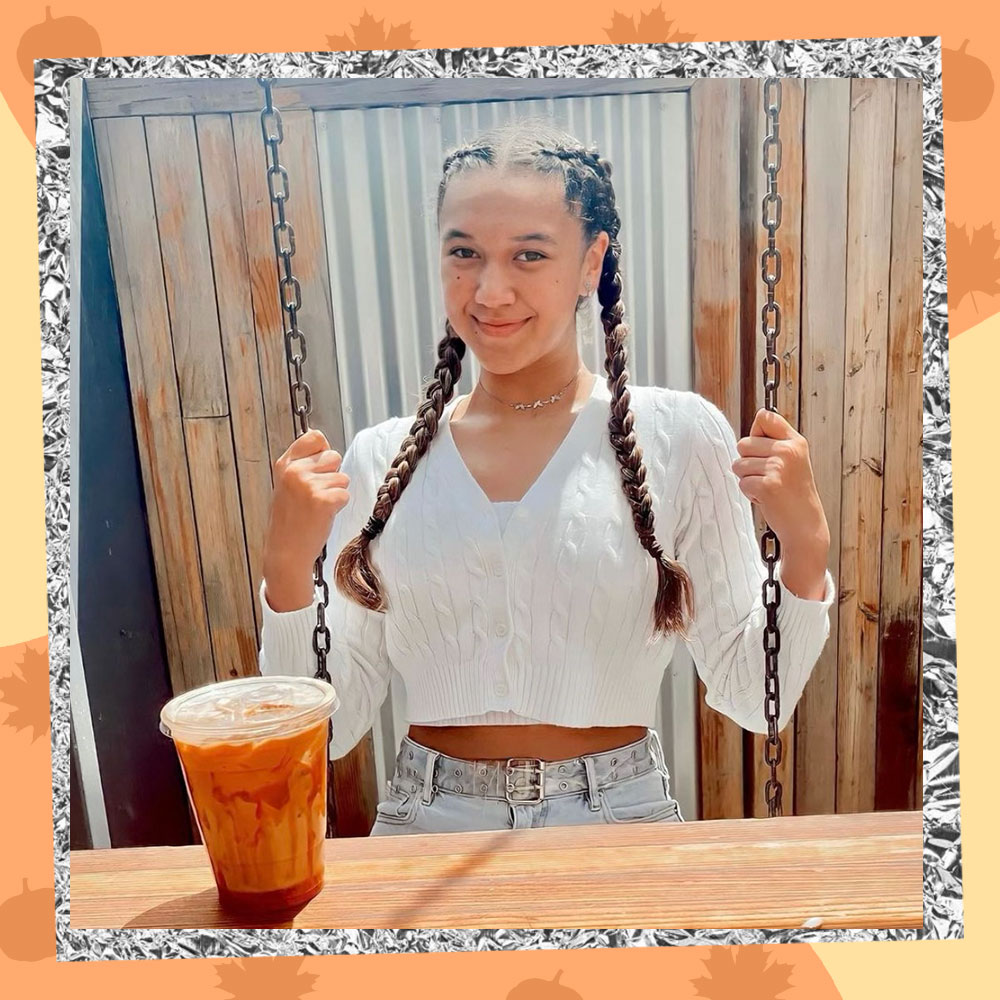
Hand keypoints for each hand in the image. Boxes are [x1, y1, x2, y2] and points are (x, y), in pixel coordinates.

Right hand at [262, 429, 351, 586]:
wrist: (286, 552)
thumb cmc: (290, 520)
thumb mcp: (287, 485)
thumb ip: (303, 464)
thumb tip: (325, 445)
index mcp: (284, 465)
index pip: (314, 437)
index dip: (322, 451)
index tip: (317, 468)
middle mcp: (295, 471)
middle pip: (333, 457)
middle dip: (331, 475)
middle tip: (314, 496)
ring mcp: (308, 485)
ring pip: (342, 477)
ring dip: (335, 493)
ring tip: (316, 508)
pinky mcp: (323, 500)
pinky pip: (345, 494)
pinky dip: (338, 506)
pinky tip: (322, 516)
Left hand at [730, 408, 828, 552]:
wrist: (804, 523)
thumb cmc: (794, 491)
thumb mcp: (793, 458)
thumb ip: (776, 439)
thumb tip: (758, 416)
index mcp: (795, 441)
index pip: (764, 417)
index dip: (756, 433)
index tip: (764, 449)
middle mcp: (788, 451)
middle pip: (743, 444)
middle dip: (748, 462)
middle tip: (769, 476)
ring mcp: (778, 467)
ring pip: (738, 465)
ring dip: (749, 479)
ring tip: (769, 487)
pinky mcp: (768, 485)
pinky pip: (742, 483)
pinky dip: (750, 494)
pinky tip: (767, 498)